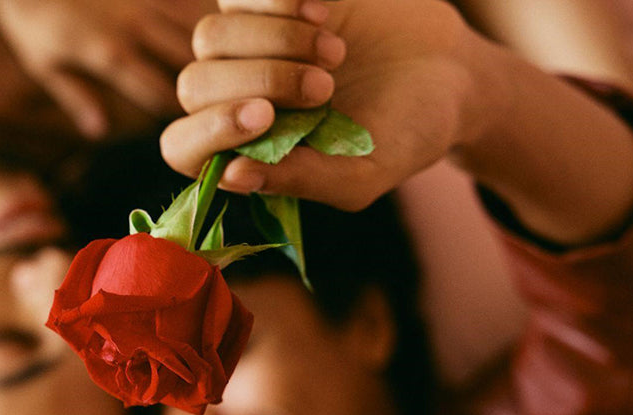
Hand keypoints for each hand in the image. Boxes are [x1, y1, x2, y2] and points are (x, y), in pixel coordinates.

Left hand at [0, 0, 211, 137]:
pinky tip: (222, 24)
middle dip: (205, 82)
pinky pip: (183, 0)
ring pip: (193, 27)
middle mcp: (134, 28)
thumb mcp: (43, 64)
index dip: (177, 112)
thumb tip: (99, 132)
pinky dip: (200, 13)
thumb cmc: (30, 18)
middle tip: (221, 99)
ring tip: (229, 66)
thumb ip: (75, 97)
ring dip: (213, 46)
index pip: (157, 93)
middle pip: (185, 61)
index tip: (194, 124)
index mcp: (110, 56)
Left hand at [161, 0, 475, 210]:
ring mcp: (245, 46)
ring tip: (334, 52)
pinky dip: (279, 1)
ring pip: (210, 36)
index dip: (208, 131)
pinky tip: (326, 12)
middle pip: (194, 85)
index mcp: (244, 150)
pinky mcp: (267, 1)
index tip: (264, 116)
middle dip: (258, 82)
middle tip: (324, 88)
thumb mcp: (364, 173)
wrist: (451, 71)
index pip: (182, 148)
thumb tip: (232, 175)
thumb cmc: (404, 133)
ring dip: (272, 40)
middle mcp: (233, 98)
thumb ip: (301, 179)